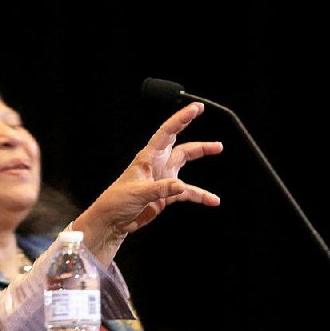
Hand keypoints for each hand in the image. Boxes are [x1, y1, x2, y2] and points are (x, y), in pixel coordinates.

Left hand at [74, 102, 222, 265]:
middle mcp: (156, 166)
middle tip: (216, 141)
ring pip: (185, 165)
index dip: (181, 119)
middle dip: (198, 143)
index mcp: (147, 158)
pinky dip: (199, 195)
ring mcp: (162, 180)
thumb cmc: (116, 202)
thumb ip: (161, 189)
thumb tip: (181, 186)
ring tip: (217, 152)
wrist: (112, 221)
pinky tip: (211, 200)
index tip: (196, 108)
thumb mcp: (138, 193)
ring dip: (200, 158)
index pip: (167, 133)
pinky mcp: (165, 195)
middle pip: (181, 148)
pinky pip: (187, 192)